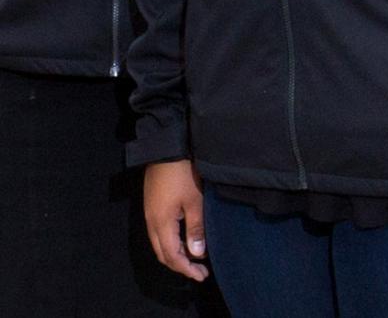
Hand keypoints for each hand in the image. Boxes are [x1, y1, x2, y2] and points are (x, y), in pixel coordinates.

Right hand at [144, 159, 208, 281]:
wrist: (165, 148)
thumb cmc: (183, 174)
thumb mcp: (194, 201)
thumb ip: (195, 229)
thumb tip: (197, 254)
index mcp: (161, 224)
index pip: (172, 257)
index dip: (187, 269)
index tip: (202, 275)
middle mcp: (151, 222)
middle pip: (163, 254)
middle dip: (180, 265)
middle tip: (199, 270)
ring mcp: (149, 213)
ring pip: (159, 244)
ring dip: (175, 254)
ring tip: (193, 258)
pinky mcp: (151, 205)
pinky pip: (158, 233)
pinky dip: (170, 242)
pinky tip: (183, 239)